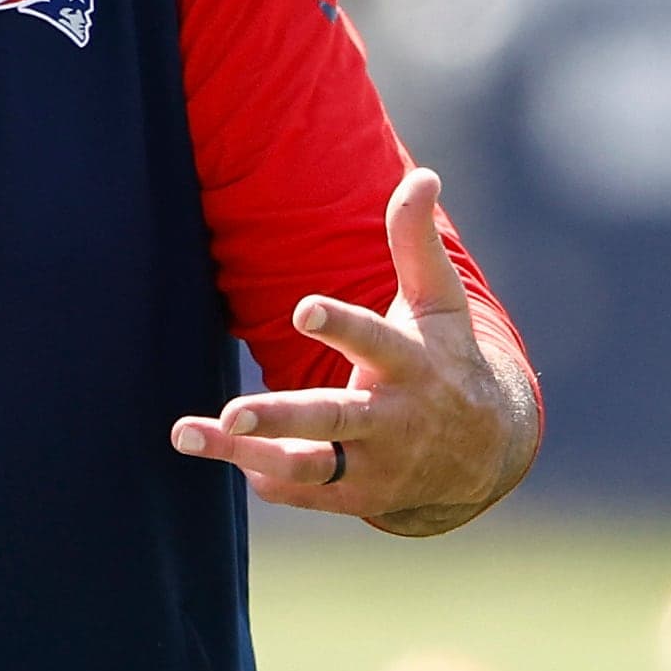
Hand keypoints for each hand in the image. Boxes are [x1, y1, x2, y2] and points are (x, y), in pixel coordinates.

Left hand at [170, 166, 537, 535]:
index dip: (341, 325)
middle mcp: (392, 419)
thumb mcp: (438, 305)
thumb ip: (416, 244)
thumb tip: (423, 175)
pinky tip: (227, 456)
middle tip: (233, 413)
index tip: (302, 309)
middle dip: (281, 416)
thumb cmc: (446, 360)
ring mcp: (375, 463)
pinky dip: (266, 477)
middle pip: (333, 417)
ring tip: (186, 432)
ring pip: (306, 465)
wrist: (485, 453)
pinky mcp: (357, 496)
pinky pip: (303, 491)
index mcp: (411, 365)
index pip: (374, 342)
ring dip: (246, 454)